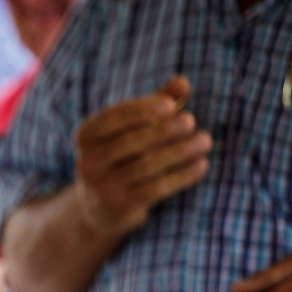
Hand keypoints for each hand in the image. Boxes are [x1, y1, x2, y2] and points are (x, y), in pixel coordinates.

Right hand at [74, 75, 210, 236]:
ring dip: (179, 152)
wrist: (100, 208)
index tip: (170, 105)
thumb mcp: (131, 129)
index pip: (112, 118)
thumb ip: (155, 104)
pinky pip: (155, 188)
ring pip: (146, 166)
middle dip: (163, 130)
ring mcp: (102, 188)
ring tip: (204, 141)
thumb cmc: (122, 157)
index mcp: (87, 136)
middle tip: (191, 122)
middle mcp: (88, 162)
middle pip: (130, 142)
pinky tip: (201, 165)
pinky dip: (181, 176)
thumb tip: (181, 83)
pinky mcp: (120, 207)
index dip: (141, 110)